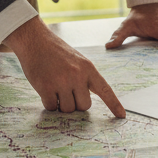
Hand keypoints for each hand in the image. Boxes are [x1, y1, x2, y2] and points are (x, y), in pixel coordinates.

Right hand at [3, 16, 124, 117]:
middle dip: (76, 104)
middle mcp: (77, 75)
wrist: (35, 41)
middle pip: (84, 106)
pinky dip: (48, 103)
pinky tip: (45, 89)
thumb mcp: (77, 61)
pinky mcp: (46, 87)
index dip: (114, 104)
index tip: (122, 116)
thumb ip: (84, 79)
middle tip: (67, 92)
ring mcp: (62, 82)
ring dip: (61, 104)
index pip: (105, 89)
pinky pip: (51, 107)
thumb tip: (84, 105)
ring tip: (55, 88)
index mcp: (88, 68)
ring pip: (67, 109)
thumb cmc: (56, 53)